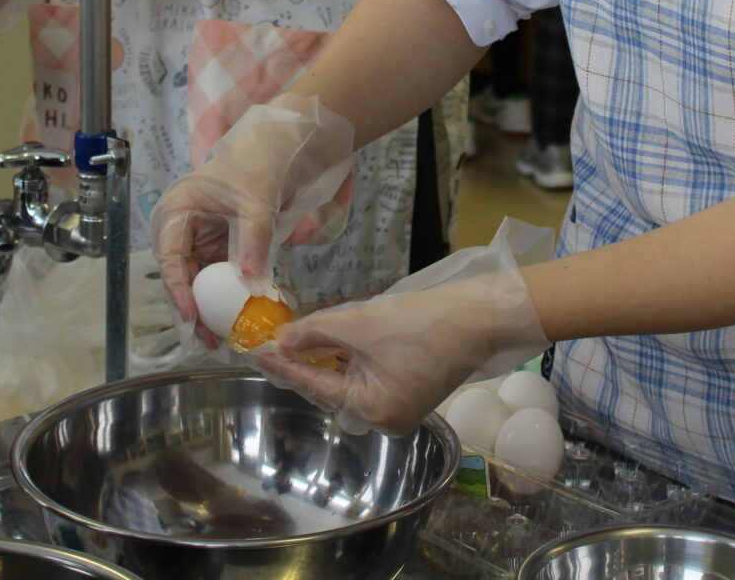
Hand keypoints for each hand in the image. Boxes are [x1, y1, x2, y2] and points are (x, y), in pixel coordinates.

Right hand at [153, 93, 355, 342]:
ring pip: (197, 282)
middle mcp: (181, 228)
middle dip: (192, 308)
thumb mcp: (257, 202)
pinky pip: (216, 278)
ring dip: (208, 309)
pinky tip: (235, 319)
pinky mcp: (215, 249)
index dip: (178, 287)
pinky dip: (225, 297)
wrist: (274, 155)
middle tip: (207, 338)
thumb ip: (254, 238)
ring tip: (220, 339)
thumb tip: (250, 278)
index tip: (191, 314)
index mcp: (178, 210)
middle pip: (180, 275)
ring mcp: (198, 240)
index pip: (171, 255)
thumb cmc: (258, 167)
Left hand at [255, 234, 548, 435]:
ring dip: (327, 357)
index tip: (256, 352)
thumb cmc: (424, 323)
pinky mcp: (410, 391)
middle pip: (330, 387)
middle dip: (305, 361)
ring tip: (299, 335)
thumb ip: (316, 334)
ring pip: (349, 380)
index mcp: (372, 411)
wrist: (478, 315)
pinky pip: (369, 377)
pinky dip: (351, 358)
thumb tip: (282, 341)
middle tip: (273, 340)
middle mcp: (385, 419)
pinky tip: (333, 338)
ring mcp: (400, 408)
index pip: (314, 386)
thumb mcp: (360, 325)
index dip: (283, 366)